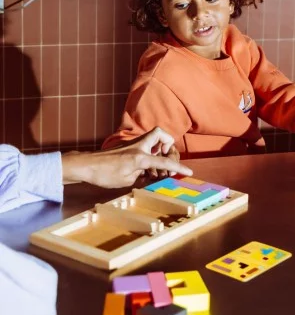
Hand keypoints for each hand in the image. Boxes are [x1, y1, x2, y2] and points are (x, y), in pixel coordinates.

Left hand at [62, 127, 192, 187]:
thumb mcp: (128, 180)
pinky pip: (145, 145)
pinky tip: (146, 167)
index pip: (165, 161)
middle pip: (161, 134)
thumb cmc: (105, 174)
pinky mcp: (128, 146)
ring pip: (154, 138)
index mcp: (141, 157)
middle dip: (169, 145)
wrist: (87, 166)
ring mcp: (133, 144)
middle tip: (167, 160)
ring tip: (157, 168)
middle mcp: (139, 147)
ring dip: (160, 150)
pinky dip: (150, 153)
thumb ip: (143, 175)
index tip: (189, 171)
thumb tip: (151, 174)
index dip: (178, 167)